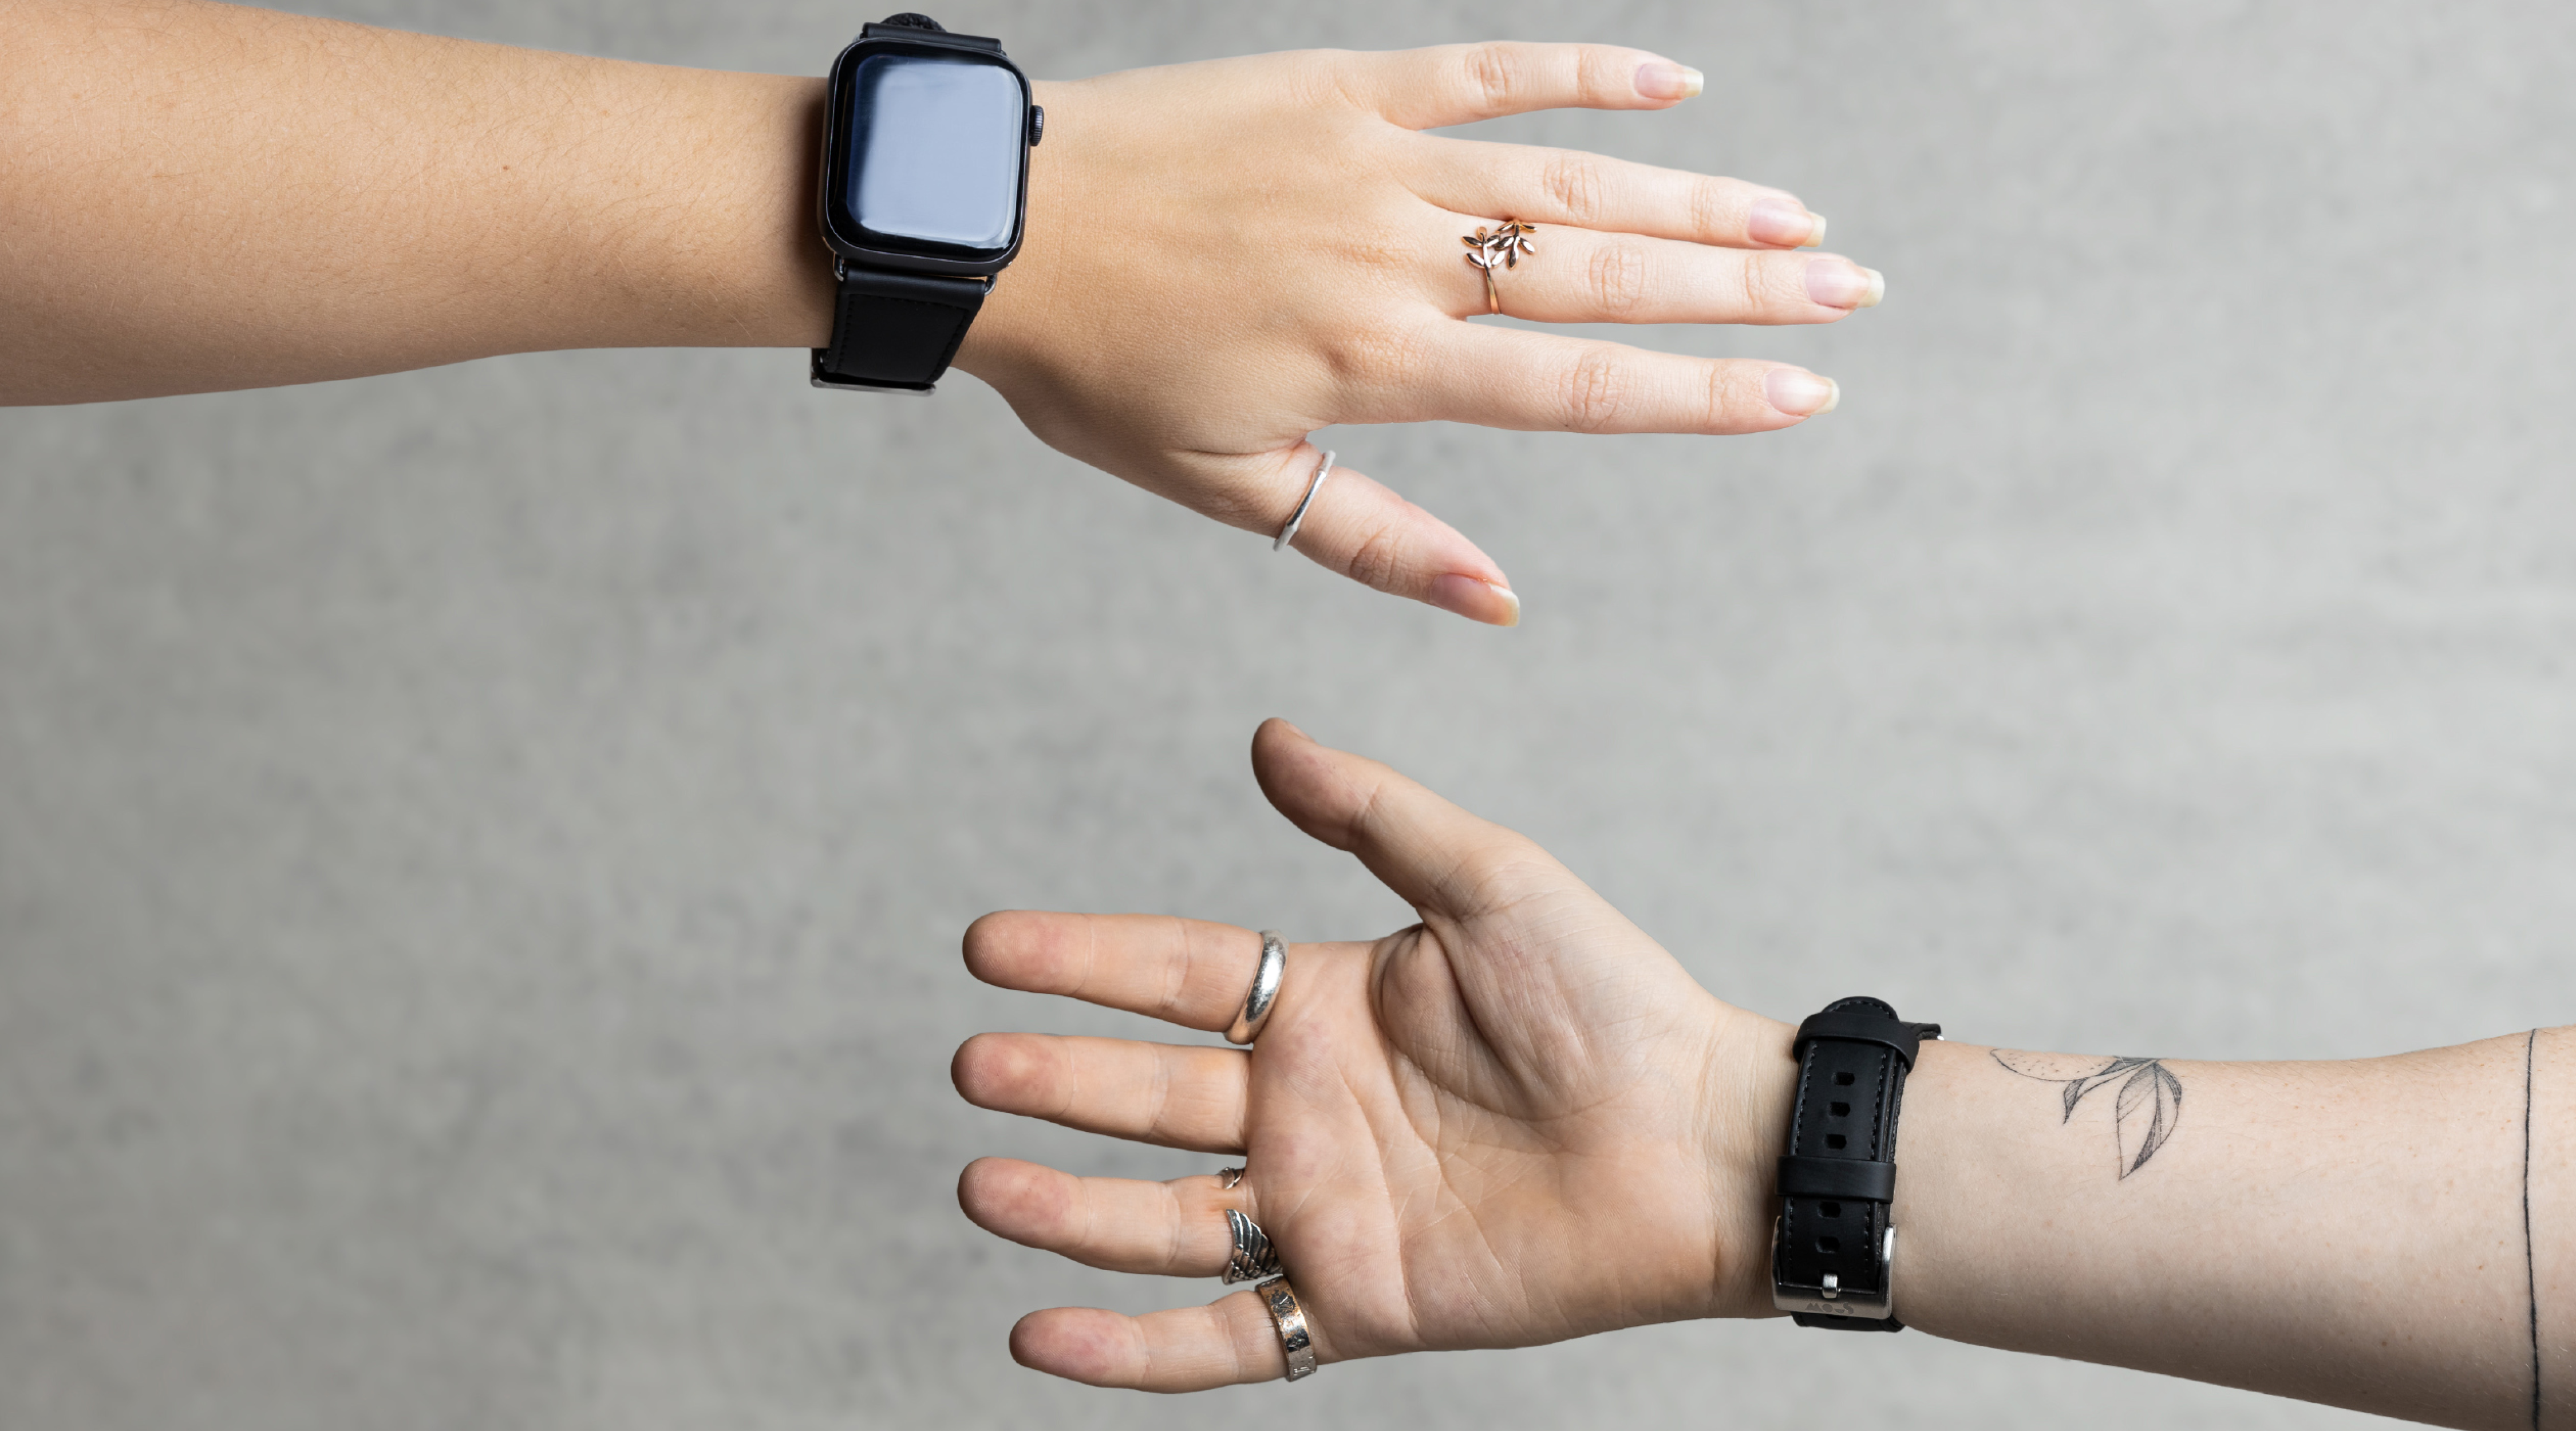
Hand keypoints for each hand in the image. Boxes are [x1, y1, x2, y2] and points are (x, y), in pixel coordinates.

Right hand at [951, 719, 1797, 1388]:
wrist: (1704, 1143)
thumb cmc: (1615, 1000)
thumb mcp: (1489, 882)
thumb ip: (1374, 813)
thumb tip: (1264, 737)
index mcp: (1324, 1006)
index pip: (1173, 976)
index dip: (1080, 962)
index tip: (986, 947)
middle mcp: (1304, 1109)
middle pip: (1147, 1095)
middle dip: (1055, 1079)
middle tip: (973, 1063)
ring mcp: (1322, 1211)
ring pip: (1160, 1219)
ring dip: (1065, 1209)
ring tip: (980, 1185)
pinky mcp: (1354, 1303)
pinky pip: (1223, 1339)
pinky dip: (1130, 1350)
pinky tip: (1044, 1335)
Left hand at [959, 44, 1882, 625]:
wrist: (989, 232)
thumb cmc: (1098, 374)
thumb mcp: (1228, 487)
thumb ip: (1375, 540)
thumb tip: (1499, 601)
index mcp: (1376, 365)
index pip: (1577, 388)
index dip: (1702, 393)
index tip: (1803, 394)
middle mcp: (1396, 257)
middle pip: (1604, 275)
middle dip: (1741, 288)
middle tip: (1850, 290)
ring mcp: (1374, 158)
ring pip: (1568, 176)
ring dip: (1692, 197)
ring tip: (1797, 214)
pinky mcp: (1340, 84)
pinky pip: (1484, 68)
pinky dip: (1581, 74)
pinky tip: (1673, 85)